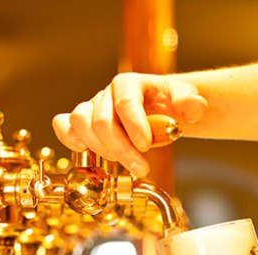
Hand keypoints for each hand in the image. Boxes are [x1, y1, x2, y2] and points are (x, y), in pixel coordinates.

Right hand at [52, 72, 207, 176]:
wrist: (159, 111)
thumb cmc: (170, 106)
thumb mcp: (187, 102)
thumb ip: (191, 103)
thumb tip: (192, 107)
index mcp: (130, 83)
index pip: (126, 102)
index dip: (134, 126)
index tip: (146, 146)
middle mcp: (106, 94)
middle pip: (102, 120)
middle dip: (122, 149)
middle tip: (141, 168)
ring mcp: (92, 107)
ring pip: (81, 123)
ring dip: (100, 149)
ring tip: (121, 164)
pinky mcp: (83, 122)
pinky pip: (64, 124)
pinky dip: (68, 137)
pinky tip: (83, 150)